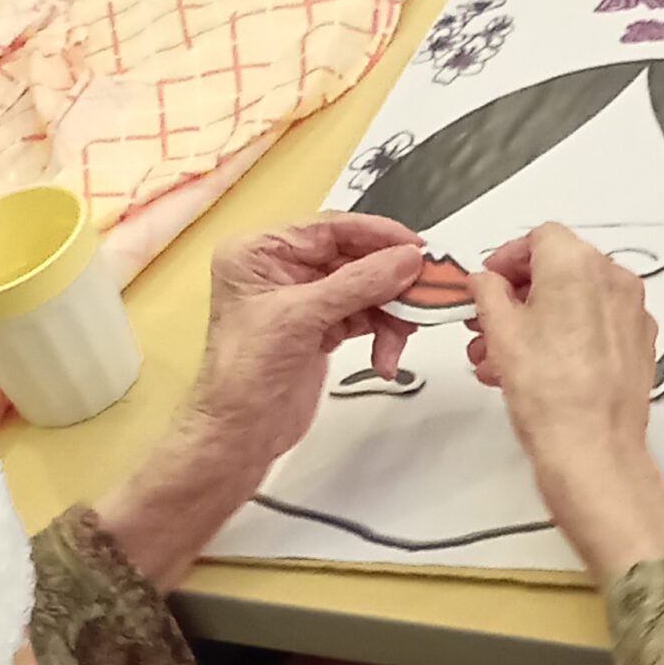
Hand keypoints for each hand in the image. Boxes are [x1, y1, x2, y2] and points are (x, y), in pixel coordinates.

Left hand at [188, 216, 424, 472]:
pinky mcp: (320, 328)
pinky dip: (381, 334)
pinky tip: (385, 357)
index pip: (329, 228)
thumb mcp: (301, 318)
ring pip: (365, 289)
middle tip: (423, 293)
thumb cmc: (245, 376)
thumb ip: (358, 283)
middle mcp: (280, 269)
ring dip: (389, 314)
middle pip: (354, 258)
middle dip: (388, 281)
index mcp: (260, 252)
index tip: (416, 247)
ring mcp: (303, 300)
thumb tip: (406, 258)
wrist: (240, 436)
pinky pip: (364, 317)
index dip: (377, 235)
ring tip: (400, 338)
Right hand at [469, 225, 663, 578]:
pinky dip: (567, 336)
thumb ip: (488, 292)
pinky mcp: (639, 345)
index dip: (507, 259)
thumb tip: (486, 282)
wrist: (593, 452)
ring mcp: (632, 314)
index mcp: (578, 265)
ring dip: (537, 319)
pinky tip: (536, 369)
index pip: (540, 237)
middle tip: (488, 321)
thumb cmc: (550, 395)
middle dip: (519, 294)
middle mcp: (614, 281)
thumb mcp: (499, 332)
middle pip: (560, 268)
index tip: (488, 283)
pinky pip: (597, 326)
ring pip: (577, 301)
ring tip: (502, 356)